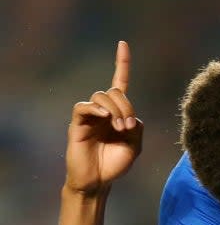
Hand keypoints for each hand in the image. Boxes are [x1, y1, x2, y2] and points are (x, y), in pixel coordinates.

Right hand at [65, 41, 142, 194]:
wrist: (98, 181)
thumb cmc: (115, 163)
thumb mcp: (135, 144)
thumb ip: (137, 126)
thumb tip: (128, 115)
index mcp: (118, 111)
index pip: (120, 82)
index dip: (122, 63)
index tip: (123, 43)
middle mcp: (103, 109)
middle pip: (115, 91)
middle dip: (126, 105)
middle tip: (127, 126)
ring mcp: (90, 115)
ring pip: (102, 96)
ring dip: (116, 109)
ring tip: (119, 127)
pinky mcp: (78, 123)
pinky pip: (84, 106)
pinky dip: (97, 109)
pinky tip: (105, 117)